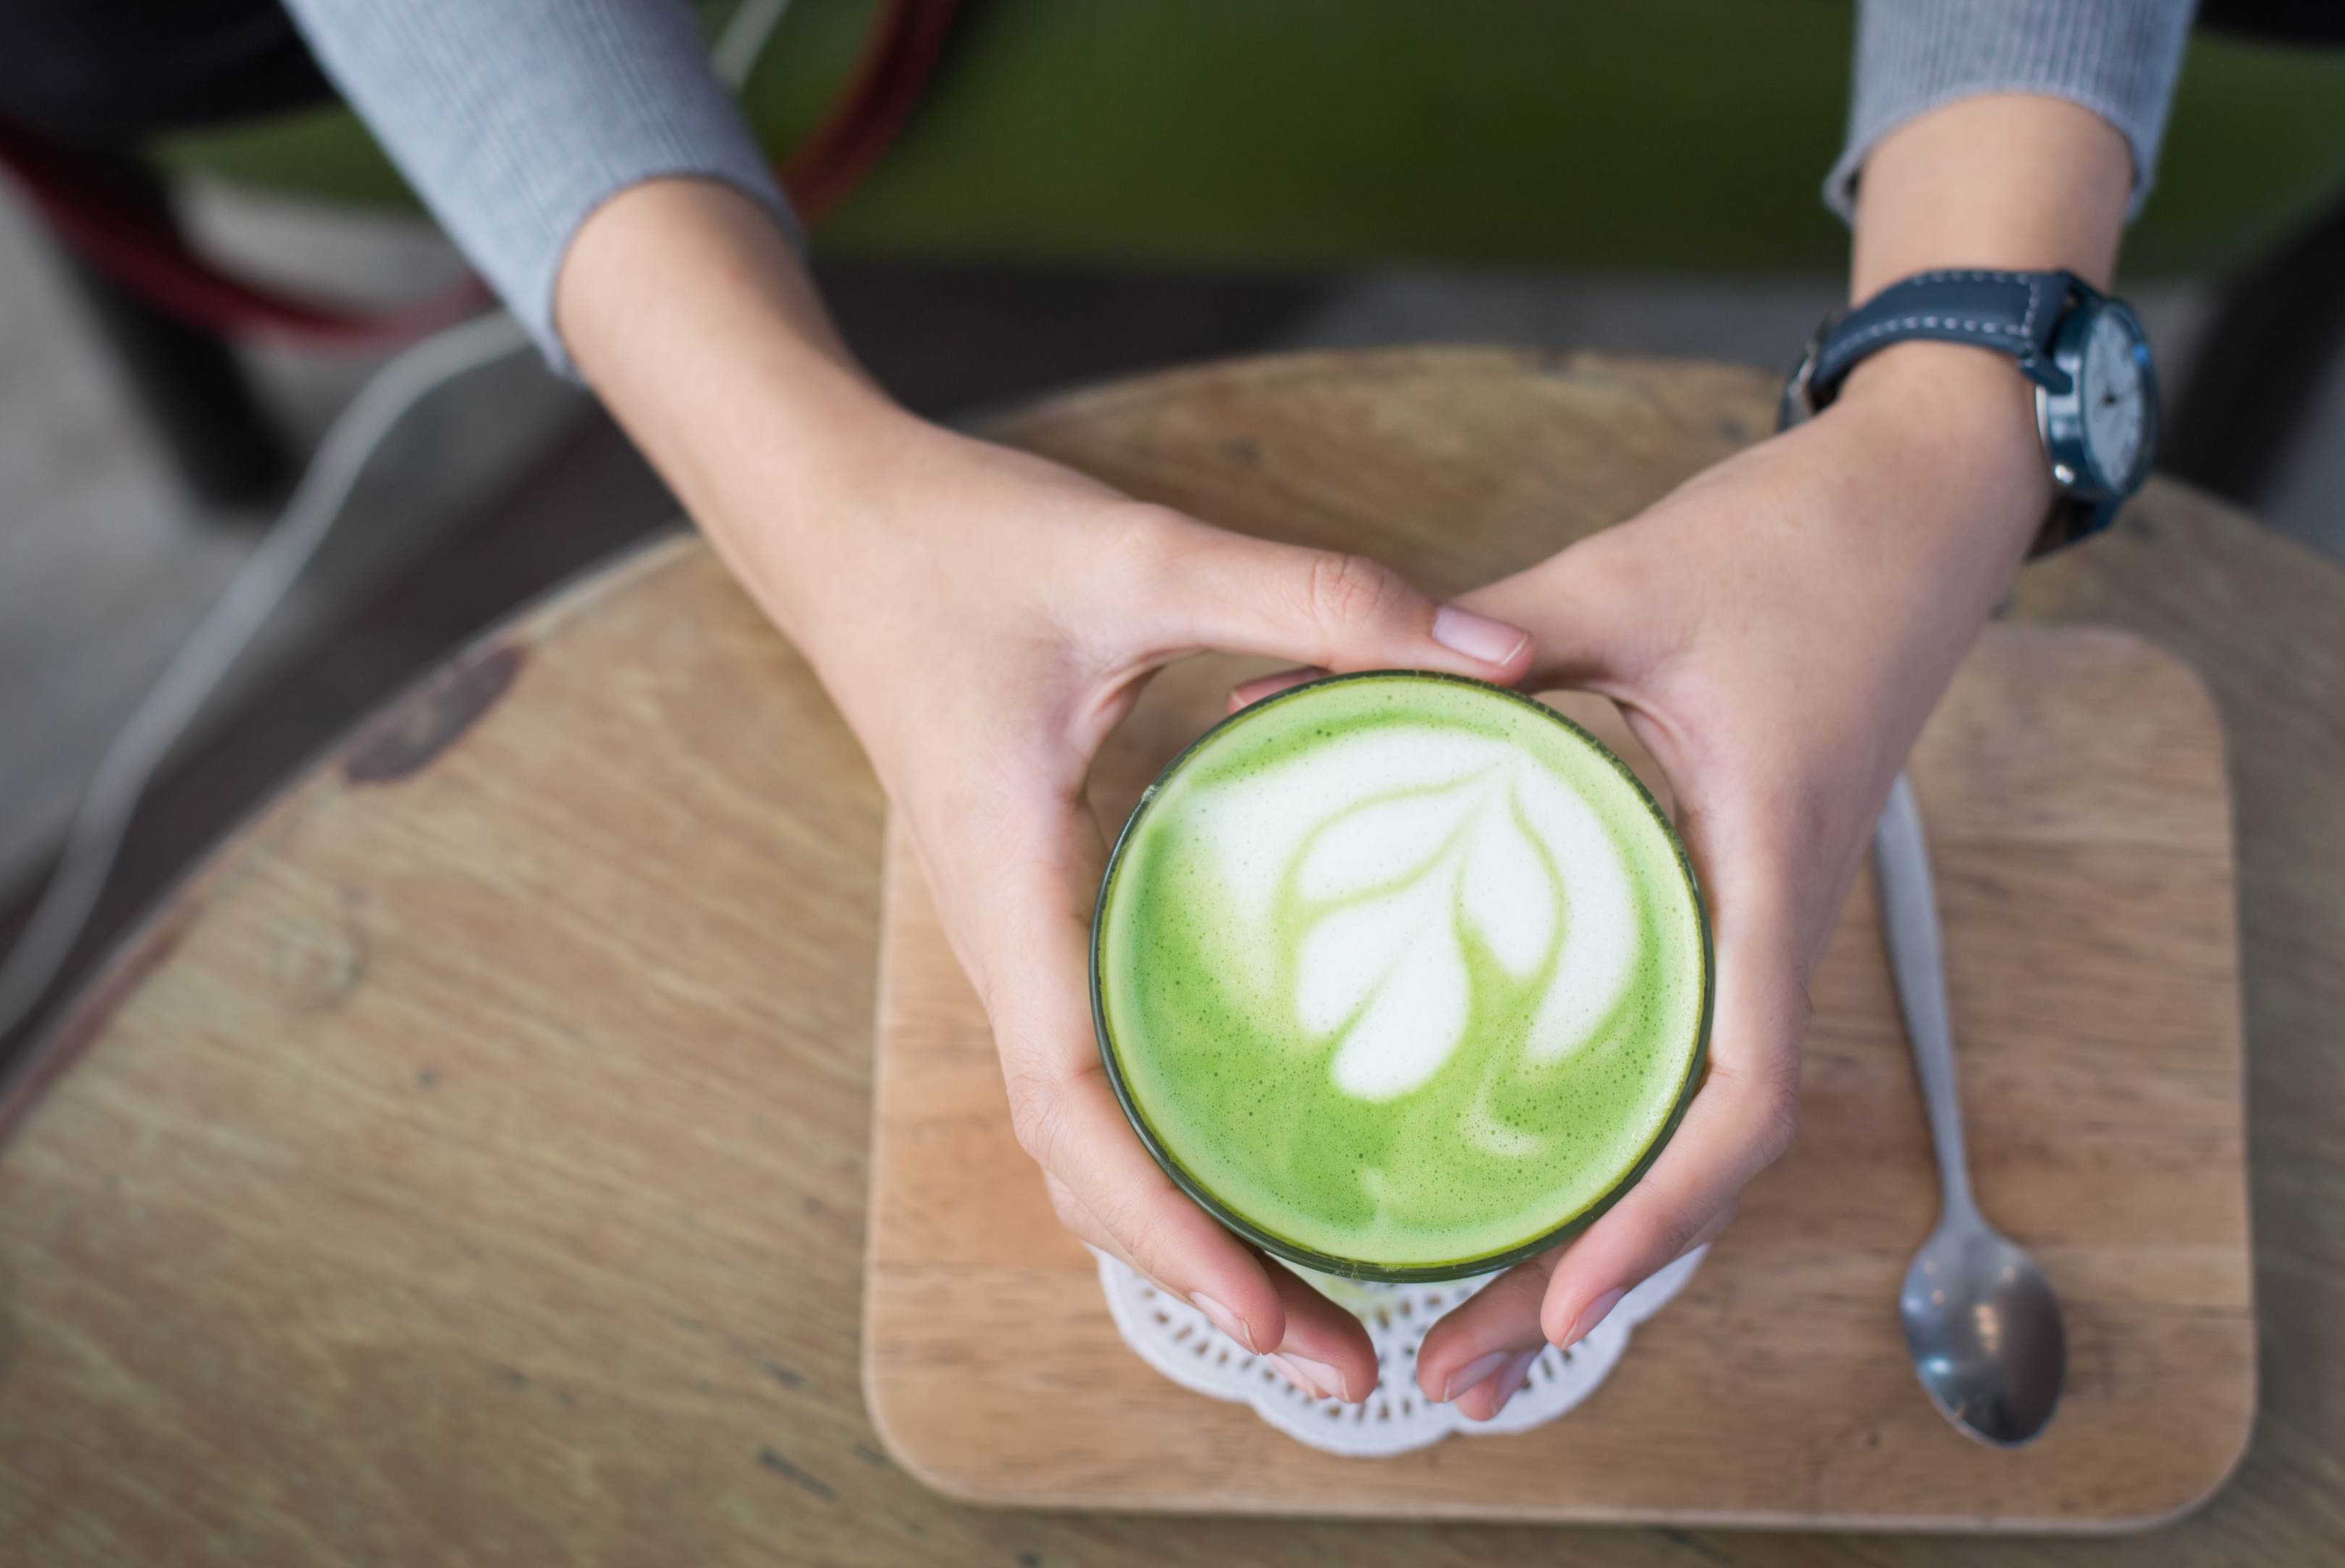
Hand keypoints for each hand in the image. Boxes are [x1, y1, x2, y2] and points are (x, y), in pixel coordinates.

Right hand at [556, 180, 1536, 1403]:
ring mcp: (1014, 942)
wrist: (842, 527)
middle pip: (1084, 1166)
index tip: (1271, 1313)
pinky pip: (1090, 1076)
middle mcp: (1003, 943)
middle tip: (1343, 1371)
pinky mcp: (1036, 919)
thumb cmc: (970, 545)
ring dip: (1182, 1237)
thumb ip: (1318, 600)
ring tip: (1312, 1320)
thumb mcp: (1146, 552)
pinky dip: (1160, 1160)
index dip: (1169, 1223)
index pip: (1077, 1101)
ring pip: (1083, 1136)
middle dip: (1199, 1280)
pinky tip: (1250, 1178)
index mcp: (1014, 885)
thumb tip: (1502, 662)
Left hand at [1388, 344, 2050, 1417]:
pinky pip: (1688, 1053)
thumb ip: (1474, 638)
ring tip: (1475, 1329)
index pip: (1741, 1090)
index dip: (1659, 1214)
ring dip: (1602, 1234)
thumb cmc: (1799, 540)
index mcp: (1768, 861)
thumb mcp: (1623, 580)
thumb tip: (1291, 692)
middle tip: (1461, 1381)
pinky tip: (1526, 1174)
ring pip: (1697, 1124)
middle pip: (1707, 1158)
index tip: (1565, 1307)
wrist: (1927, 504)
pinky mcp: (1742, 899)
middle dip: (1594, 1280)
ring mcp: (1766, 922)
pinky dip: (1616, 1140)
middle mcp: (1777, 921)